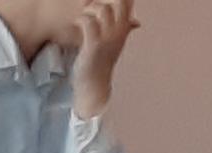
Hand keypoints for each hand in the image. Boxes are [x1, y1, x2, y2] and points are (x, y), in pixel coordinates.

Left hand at [71, 0, 132, 116]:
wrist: (94, 85)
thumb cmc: (101, 64)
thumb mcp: (115, 45)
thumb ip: (124, 31)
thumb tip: (135, 22)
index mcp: (124, 29)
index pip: (129, 4)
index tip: (103, 0)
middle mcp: (120, 32)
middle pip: (122, 2)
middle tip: (89, 4)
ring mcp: (108, 38)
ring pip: (104, 10)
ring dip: (90, 9)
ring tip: (82, 15)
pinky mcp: (94, 45)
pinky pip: (89, 23)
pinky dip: (81, 19)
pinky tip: (76, 24)